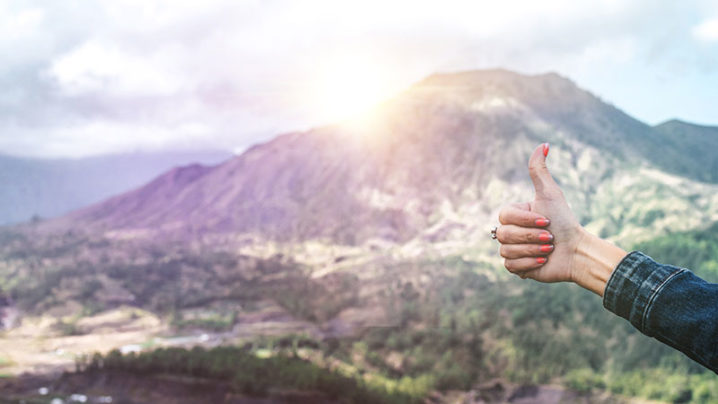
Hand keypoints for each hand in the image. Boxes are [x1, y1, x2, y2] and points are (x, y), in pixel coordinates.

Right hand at [497, 143, 584, 282]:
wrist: (576, 251)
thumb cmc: (564, 221)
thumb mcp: (550, 194)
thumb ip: (539, 170)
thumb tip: (544, 144)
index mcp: (514, 214)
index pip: (504, 216)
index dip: (525, 220)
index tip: (546, 221)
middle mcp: (510, 231)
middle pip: (504, 234)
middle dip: (531, 237)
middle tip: (550, 237)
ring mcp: (511, 249)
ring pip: (507, 251)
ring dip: (533, 250)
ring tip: (549, 250)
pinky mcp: (516, 267)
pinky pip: (511, 266)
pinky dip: (530, 263)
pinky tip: (543, 260)